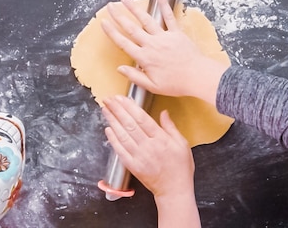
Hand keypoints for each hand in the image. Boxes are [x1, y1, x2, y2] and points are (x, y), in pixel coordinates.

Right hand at [101, 0, 226, 104]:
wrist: (197, 77)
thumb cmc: (176, 84)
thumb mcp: (152, 86)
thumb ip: (135, 76)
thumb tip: (120, 68)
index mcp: (144, 58)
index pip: (123, 43)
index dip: (112, 32)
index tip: (104, 23)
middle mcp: (152, 44)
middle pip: (131, 28)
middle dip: (119, 16)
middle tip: (110, 6)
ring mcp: (164, 37)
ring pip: (146, 20)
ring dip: (134, 8)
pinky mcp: (176, 33)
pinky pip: (169, 16)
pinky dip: (163, 4)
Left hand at [102, 95, 200, 226]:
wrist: (174, 190)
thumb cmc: (180, 167)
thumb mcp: (182, 144)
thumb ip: (171, 127)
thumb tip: (163, 112)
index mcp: (161, 139)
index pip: (142, 119)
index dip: (130, 107)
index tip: (121, 98)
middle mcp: (148, 146)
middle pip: (130, 124)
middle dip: (118, 110)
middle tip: (109, 99)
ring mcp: (139, 157)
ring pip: (123, 135)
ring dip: (112, 121)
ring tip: (105, 110)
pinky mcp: (133, 166)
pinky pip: (120, 151)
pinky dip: (113, 139)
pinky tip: (108, 129)